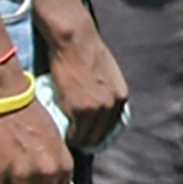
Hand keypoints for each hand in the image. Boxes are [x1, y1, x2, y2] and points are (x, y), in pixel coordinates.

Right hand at [39, 0, 131, 161]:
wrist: (75, 42)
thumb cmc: (87, 52)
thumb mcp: (108, 73)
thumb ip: (107, 91)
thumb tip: (101, 105)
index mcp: (121, 97)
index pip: (112, 126)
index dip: (98, 133)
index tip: (88, 136)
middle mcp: (113, 106)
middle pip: (100, 135)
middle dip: (88, 140)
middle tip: (75, 141)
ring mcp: (97, 110)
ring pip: (87, 138)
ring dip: (76, 140)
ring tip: (66, 141)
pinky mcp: (80, 111)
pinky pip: (74, 133)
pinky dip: (68, 137)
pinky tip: (61, 136)